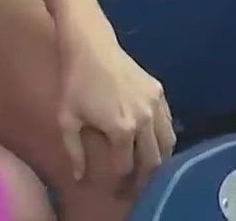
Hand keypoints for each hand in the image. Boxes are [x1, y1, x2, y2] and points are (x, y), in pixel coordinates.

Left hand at [57, 24, 173, 191]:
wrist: (90, 45)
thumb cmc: (74, 82)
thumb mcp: (67, 118)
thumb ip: (74, 151)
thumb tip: (79, 177)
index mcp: (121, 129)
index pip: (125, 165)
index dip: (121, 180)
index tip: (118, 189)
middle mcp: (144, 120)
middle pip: (151, 160)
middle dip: (144, 177)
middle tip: (137, 186)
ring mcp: (155, 105)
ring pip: (167, 143)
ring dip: (159, 159)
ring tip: (148, 167)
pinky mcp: (160, 92)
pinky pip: (168, 122)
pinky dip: (164, 137)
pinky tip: (154, 141)